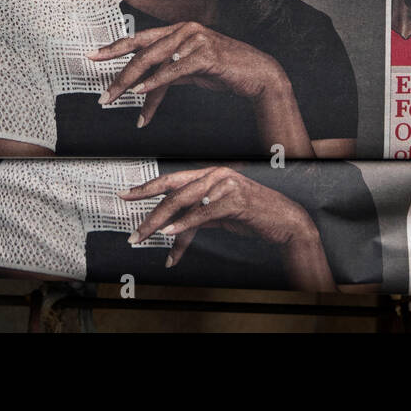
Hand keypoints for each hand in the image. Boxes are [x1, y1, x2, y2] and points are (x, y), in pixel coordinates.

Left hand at [88, 22, 290, 128]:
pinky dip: (155, 83)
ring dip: (132, 83)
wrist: (258, 74)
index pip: (141, 38)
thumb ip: (168, 72)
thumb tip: (145, 86)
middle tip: (104, 94)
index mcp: (180, 29)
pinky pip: (173, 70)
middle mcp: (185, 29)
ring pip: (153, 61)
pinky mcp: (205, 54)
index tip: (93, 55)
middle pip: (142, 51)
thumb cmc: (226, 70)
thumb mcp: (191, 71)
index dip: (115, 47)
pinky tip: (141, 93)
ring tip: (117, 98)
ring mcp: (195, 39)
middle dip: (119, 74)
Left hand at [121, 166, 323, 270]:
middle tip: (133, 232)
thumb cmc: (253, 216)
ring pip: (182, 203)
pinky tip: (169, 234)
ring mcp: (224, 185)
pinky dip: (183, 226)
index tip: (125, 195)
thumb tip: (171, 229)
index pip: (172, 180)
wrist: (285, 220)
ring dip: (160, 223)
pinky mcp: (233, 200)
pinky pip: (201, 214)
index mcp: (210, 174)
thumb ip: (196, 217)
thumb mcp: (219, 216)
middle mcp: (215, 174)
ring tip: (144, 237)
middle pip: (173, 192)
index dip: (146, 187)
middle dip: (148, 211)